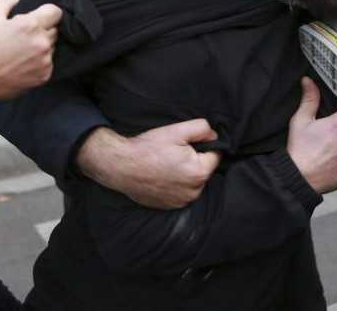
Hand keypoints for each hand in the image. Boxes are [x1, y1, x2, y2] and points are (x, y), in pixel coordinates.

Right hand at [0, 0, 61, 123]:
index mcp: (31, 25)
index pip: (56, 12)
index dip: (46, 12)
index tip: (35, 17)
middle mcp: (42, 43)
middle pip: (54, 29)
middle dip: (42, 29)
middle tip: (21, 36)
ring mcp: (45, 61)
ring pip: (51, 46)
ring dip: (41, 46)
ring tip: (19, 51)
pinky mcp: (44, 76)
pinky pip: (48, 63)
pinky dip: (38, 62)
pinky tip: (20, 64)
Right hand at [76, 121, 220, 208]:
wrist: (121, 166)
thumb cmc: (148, 148)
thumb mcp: (177, 130)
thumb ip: (202, 129)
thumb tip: (214, 136)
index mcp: (199, 172)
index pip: (215, 155)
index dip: (202, 145)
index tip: (185, 144)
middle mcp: (194, 192)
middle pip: (204, 169)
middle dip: (194, 160)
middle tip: (173, 152)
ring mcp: (181, 202)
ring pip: (193, 182)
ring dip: (185, 173)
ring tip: (166, 164)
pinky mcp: (170, 206)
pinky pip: (181, 192)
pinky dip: (176, 184)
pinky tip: (162, 175)